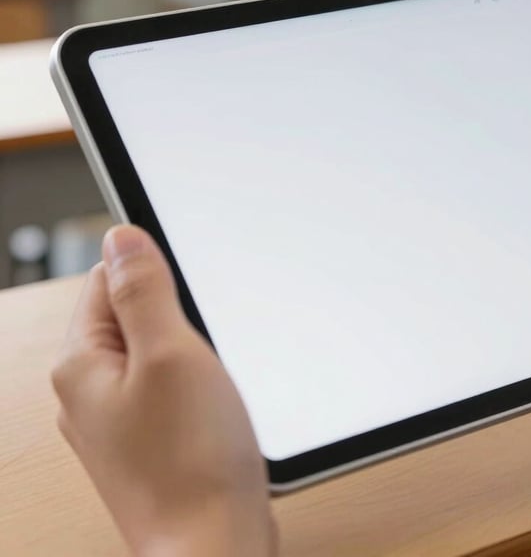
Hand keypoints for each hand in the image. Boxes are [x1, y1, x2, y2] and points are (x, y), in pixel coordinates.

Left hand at [52, 225, 276, 556]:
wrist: (214, 545)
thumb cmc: (191, 461)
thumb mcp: (169, 353)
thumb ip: (142, 291)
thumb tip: (121, 238)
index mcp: (81, 365)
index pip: (104, 280)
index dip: (152, 273)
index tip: (186, 292)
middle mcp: (90, 391)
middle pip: (132, 314)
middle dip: (176, 316)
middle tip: (202, 348)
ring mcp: (120, 418)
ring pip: (157, 351)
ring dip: (191, 351)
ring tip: (210, 381)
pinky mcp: (150, 437)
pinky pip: (169, 386)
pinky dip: (196, 382)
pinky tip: (214, 404)